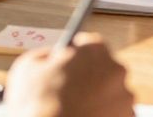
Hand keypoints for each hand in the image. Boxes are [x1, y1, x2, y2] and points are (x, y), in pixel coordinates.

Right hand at [5, 33, 133, 116]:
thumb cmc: (38, 104)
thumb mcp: (27, 66)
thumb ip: (44, 55)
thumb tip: (50, 58)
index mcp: (94, 49)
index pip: (89, 43)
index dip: (76, 56)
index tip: (70, 64)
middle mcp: (115, 69)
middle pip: (103, 68)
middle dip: (89, 78)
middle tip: (70, 92)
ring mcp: (125, 96)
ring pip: (111, 93)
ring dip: (98, 99)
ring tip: (77, 111)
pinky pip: (116, 114)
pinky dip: (104, 116)